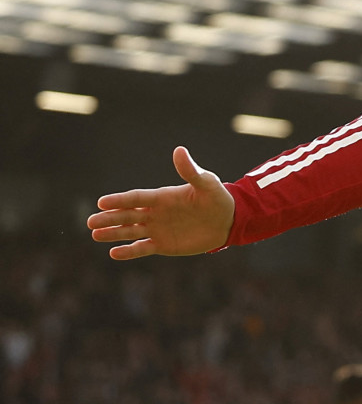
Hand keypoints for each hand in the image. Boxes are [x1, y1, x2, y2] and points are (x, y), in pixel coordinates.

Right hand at [87, 146, 234, 259]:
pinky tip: (114, 253)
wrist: (228, 220)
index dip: (120, 200)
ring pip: (130, 231)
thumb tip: (179, 150)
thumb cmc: (217, 198)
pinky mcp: (163, 245)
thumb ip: (191, 171)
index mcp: (162, 197)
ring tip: (95, 235)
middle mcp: (155, 213)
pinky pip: (143, 248)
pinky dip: (129, 252)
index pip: (136, 198)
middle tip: (90, 222)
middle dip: (109, 218)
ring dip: (113, 233)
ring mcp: (157, 229)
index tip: (102, 202)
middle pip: (127, 215)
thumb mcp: (206, 183)